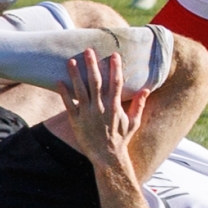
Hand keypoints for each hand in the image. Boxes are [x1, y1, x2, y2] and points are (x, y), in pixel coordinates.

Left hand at [62, 50, 147, 176]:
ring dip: (75, 75)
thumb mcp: (134, 122)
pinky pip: (68, 105)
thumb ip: (139, 105)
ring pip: (80, 90)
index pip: (116, 83)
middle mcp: (101, 108)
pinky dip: (64, 93)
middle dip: (92, 65)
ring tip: (71, 61)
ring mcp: (87, 114)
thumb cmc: (121, 139)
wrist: (107, 157)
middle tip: (88, 50)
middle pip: (96, 82)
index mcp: (115, 107)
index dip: (116, 68)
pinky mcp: (76, 121)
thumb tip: (147, 89)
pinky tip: (59, 81)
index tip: (115, 55)